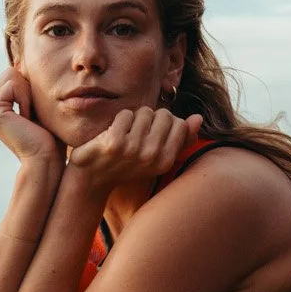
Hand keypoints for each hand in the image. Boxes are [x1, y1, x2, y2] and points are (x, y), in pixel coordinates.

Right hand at [0, 67, 62, 164]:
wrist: (46, 159)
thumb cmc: (49, 137)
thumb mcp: (38, 106)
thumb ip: (27, 86)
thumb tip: (20, 60)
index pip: (14, 74)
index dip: (31, 89)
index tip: (34, 114)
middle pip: (11, 71)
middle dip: (29, 90)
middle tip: (33, 116)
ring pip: (12, 75)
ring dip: (28, 95)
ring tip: (30, 118)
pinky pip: (13, 85)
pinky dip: (26, 98)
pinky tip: (26, 119)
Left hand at [67, 105, 201, 189]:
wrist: (92, 179)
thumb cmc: (126, 165)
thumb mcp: (156, 158)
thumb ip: (181, 139)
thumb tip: (199, 118)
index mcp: (165, 161)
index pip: (179, 124)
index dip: (164, 123)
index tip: (151, 133)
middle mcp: (152, 157)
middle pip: (163, 114)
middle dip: (150, 118)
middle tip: (136, 133)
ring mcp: (133, 150)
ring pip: (144, 112)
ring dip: (133, 118)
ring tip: (124, 134)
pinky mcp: (115, 142)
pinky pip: (125, 114)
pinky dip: (118, 120)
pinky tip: (111, 134)